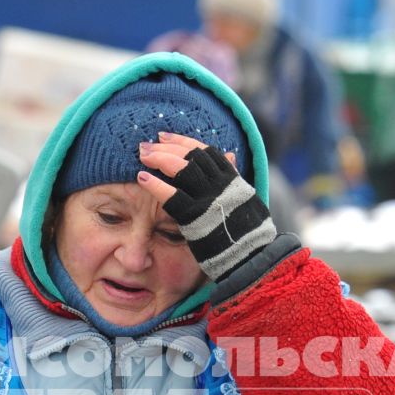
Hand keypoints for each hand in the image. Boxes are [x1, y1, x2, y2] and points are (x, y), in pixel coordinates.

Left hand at [136, 134, 275, 282]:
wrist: (251, 258)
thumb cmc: (246, 231)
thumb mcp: (244, 197)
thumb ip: (232, 177)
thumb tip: (230, 154)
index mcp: (232, 179)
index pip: (204, 151)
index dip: (182, 141)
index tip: (163, 136)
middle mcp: (221, 185)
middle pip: (190, 156)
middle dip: (165, 147)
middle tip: (145, 145)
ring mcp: (209, 200)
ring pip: (182, 169)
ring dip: (159, 159)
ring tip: (142, 156)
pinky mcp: (196, 218)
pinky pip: (173, 196)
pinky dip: (156, 185)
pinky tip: (142, 178)